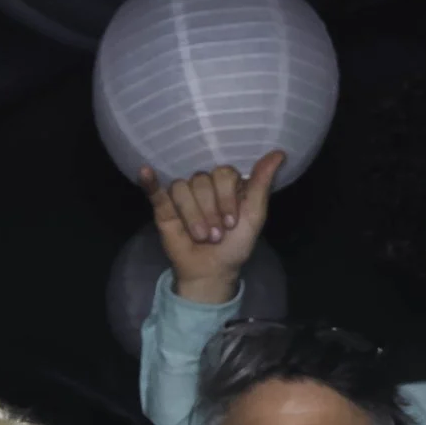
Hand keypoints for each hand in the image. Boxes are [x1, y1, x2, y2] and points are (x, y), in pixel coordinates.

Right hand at [141, 149, 284, 303]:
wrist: (212, 271)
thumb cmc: (235, 245)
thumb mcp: (254, 216)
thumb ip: (262, 184)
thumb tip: (279, 153)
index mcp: (226, 183)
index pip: (223, 173)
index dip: (226, 198)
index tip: (231, 223)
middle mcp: (204, 184)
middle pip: (202, 180)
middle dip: (210, 211)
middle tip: (216, 234)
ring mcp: (183, 194)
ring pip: (183, 188)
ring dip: (193, 216)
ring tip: (201, 236)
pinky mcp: (164, 207)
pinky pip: (156, 189)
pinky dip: (150, 181)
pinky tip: (146, 171)